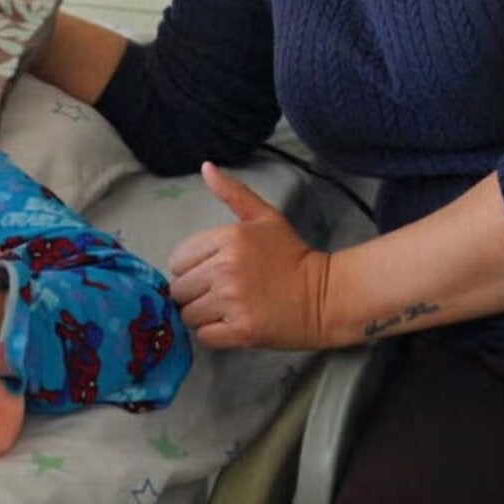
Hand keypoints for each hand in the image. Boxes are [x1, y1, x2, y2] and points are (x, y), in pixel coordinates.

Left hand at [168, 162, 331, 350]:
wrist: (325, 296)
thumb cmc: (291, 255)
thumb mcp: (264, 217)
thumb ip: (233, 192)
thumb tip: (205, 167)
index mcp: (227, 238)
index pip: (178, 260)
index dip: (191, 268)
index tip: (210, 272)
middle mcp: (225, 269)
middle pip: (179, 289)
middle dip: (194, 292)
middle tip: (218, 293)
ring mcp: (232, 302)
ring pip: (188, 314)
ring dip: (201, 314)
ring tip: (225, 309)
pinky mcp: (241, 331)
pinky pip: (203, 336)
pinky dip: (213, 333)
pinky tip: (231, 324)